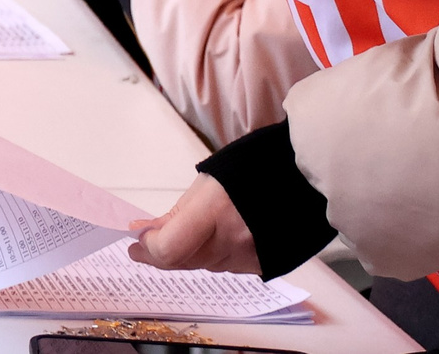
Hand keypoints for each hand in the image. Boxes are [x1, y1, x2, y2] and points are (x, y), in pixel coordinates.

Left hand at [128, 174, 258, 273]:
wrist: (302, 179)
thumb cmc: (252, 170)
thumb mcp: (207, 183)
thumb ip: (176, 214)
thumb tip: (144, 232)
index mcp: (215, 211)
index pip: (170, 248)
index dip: (149, 248)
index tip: (137, 238)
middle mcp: (233, 240)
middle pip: (183, 262)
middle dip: (160, 253)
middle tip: (143, 244)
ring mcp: (250, 257)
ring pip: (203, 266)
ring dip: (188, 253)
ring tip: (185, 233)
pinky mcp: (262, 266)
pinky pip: (225, 267)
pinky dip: (213, 256)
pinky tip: (215, 238)